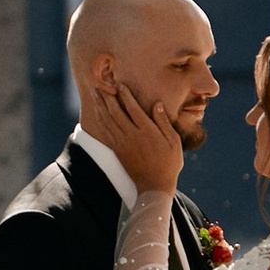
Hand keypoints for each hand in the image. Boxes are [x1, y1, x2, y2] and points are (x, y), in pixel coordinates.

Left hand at [89, 66, 185, 194]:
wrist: (154, 186)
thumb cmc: (169, 163)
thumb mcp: (174, 142)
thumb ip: (164, 122)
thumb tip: (157, 104)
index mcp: (147, 131)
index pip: (133, 108)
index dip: (125, 95)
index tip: (119, 84)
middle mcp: (132, 135)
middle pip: (116, 111)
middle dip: (108, 96)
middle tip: (102, 82)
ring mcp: (122, 143)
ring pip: (108, 120)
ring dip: (100, 105)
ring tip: (95, 92)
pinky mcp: (117, 150)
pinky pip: (105, 132)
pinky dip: (99, 120)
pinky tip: (96, 112)